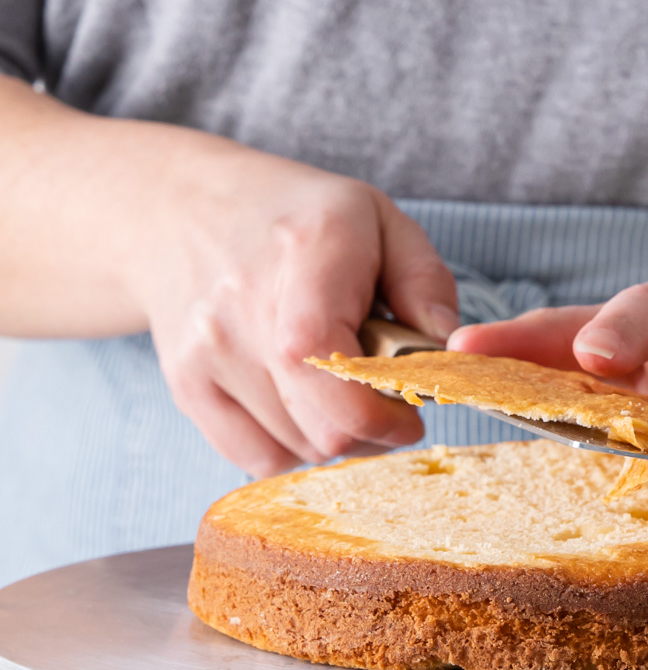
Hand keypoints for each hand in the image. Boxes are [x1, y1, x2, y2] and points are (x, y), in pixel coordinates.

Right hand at [0, 78, 458, 475]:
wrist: (179, 211)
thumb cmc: (296, 218)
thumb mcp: (377, 219)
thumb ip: (424, 282)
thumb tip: (447, 350)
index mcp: (305, 250)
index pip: (325, 356)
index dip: (377, 409)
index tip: (410, 411)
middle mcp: (243, 304)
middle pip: (322, 426)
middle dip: (373, 428)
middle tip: (384, 399)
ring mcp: (208, 351)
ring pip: (299, 448)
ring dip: (336, 435)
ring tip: (336, 387)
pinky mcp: (187, 387)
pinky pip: (258, 458)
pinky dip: (293, 447)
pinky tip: (301, 405)